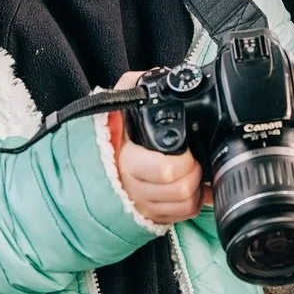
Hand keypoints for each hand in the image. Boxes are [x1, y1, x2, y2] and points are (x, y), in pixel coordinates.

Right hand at [113, 71, 203, 223]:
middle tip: (192, 160)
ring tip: (191, 171)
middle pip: (181, 189)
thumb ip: (136, 86)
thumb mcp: (120, 104)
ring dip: (196, 188)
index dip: (185, 161)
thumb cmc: (113, 134)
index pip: (167, 170)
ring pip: (185, 204)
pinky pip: (183, 215)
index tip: (187, 151)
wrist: (98, 165)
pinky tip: (189, 186)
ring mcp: (144, 203)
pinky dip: (193, 202)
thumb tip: (159, 78)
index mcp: (128, 159)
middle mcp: (135, 186)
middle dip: (194, 173)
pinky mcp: (153, 215)